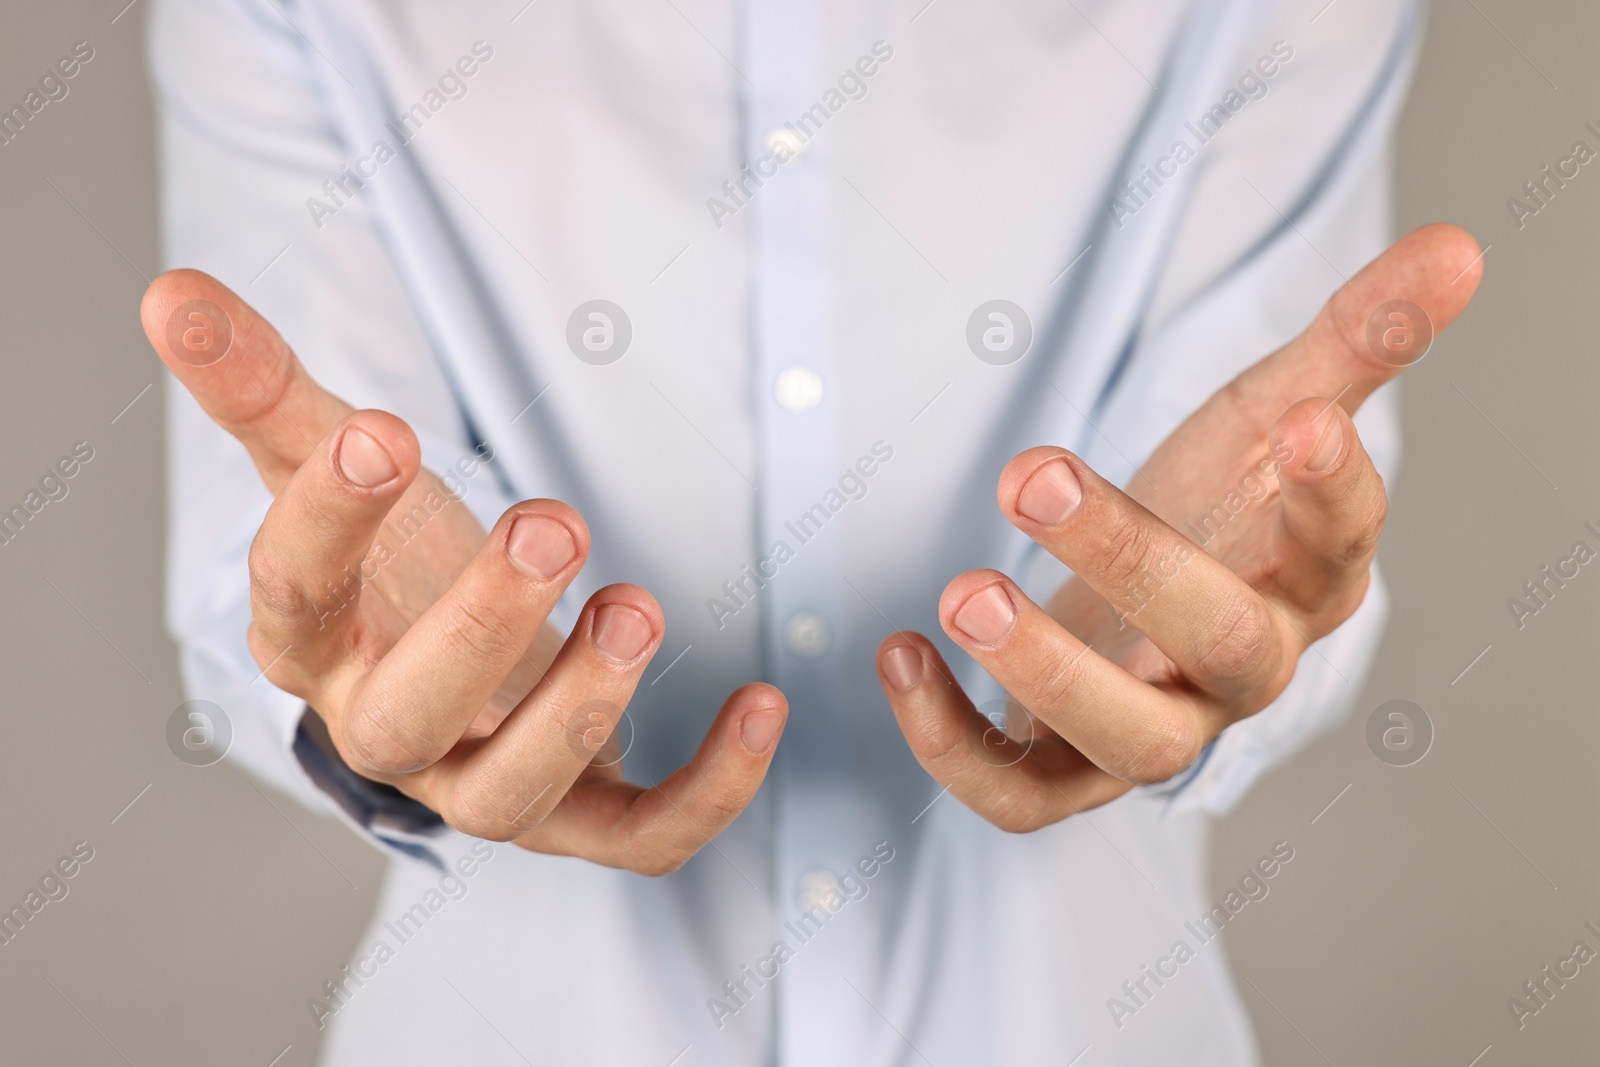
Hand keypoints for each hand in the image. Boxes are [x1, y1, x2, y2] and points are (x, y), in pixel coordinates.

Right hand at [143, 271, 787, 873]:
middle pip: (407, 716)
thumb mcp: (340, 464)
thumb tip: (172, 291)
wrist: (462, 663)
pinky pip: (641, 838)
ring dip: (580, 710)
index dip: (327, 521)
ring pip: (510, 795)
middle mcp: (388, 731)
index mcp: (316, 642)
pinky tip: (763, 703)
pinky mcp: (581, 814)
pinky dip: (706, 791)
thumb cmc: (398, 562)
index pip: (293, 595)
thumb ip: (267, 387)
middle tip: (552, 522)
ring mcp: (483, 783)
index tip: (384, 435)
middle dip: (479, 626)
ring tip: (638, 605)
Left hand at [875, 224, 1482, 830]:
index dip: (1331, 491)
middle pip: (1225, 642)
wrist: (1150, 602)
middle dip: (1135, 562)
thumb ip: (1355, 339)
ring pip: (1131, 740)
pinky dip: (956, 745)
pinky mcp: (1070, 766)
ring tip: (961, 591)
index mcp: (1309, 575)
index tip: (1299, 421)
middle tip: (1032, 476)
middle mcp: (1247, 666)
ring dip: (1044, 674)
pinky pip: (1021, 793)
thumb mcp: (1275, 408)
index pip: (1343, 540)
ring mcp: (1161, 724)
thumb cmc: (1223, 503)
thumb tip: (1461, 244)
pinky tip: (901, 653)